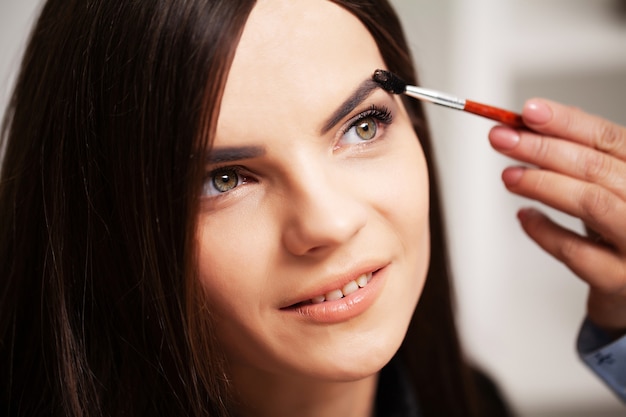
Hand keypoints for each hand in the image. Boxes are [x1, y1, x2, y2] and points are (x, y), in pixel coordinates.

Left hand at [489, 98, 625, 335]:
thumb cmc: (619, 229)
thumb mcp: (611, 186)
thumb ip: (582, 158)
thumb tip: (531, 123)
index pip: (609, 138)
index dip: (567, 122)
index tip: (528, 111)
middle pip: (596, 167)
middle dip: (542, 149)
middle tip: (501, 138)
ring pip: (590, 203)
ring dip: (542, 183)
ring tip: (509, 175)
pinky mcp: (619, 280)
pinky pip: (574, 250)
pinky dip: (543, 231)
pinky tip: (524, 217)